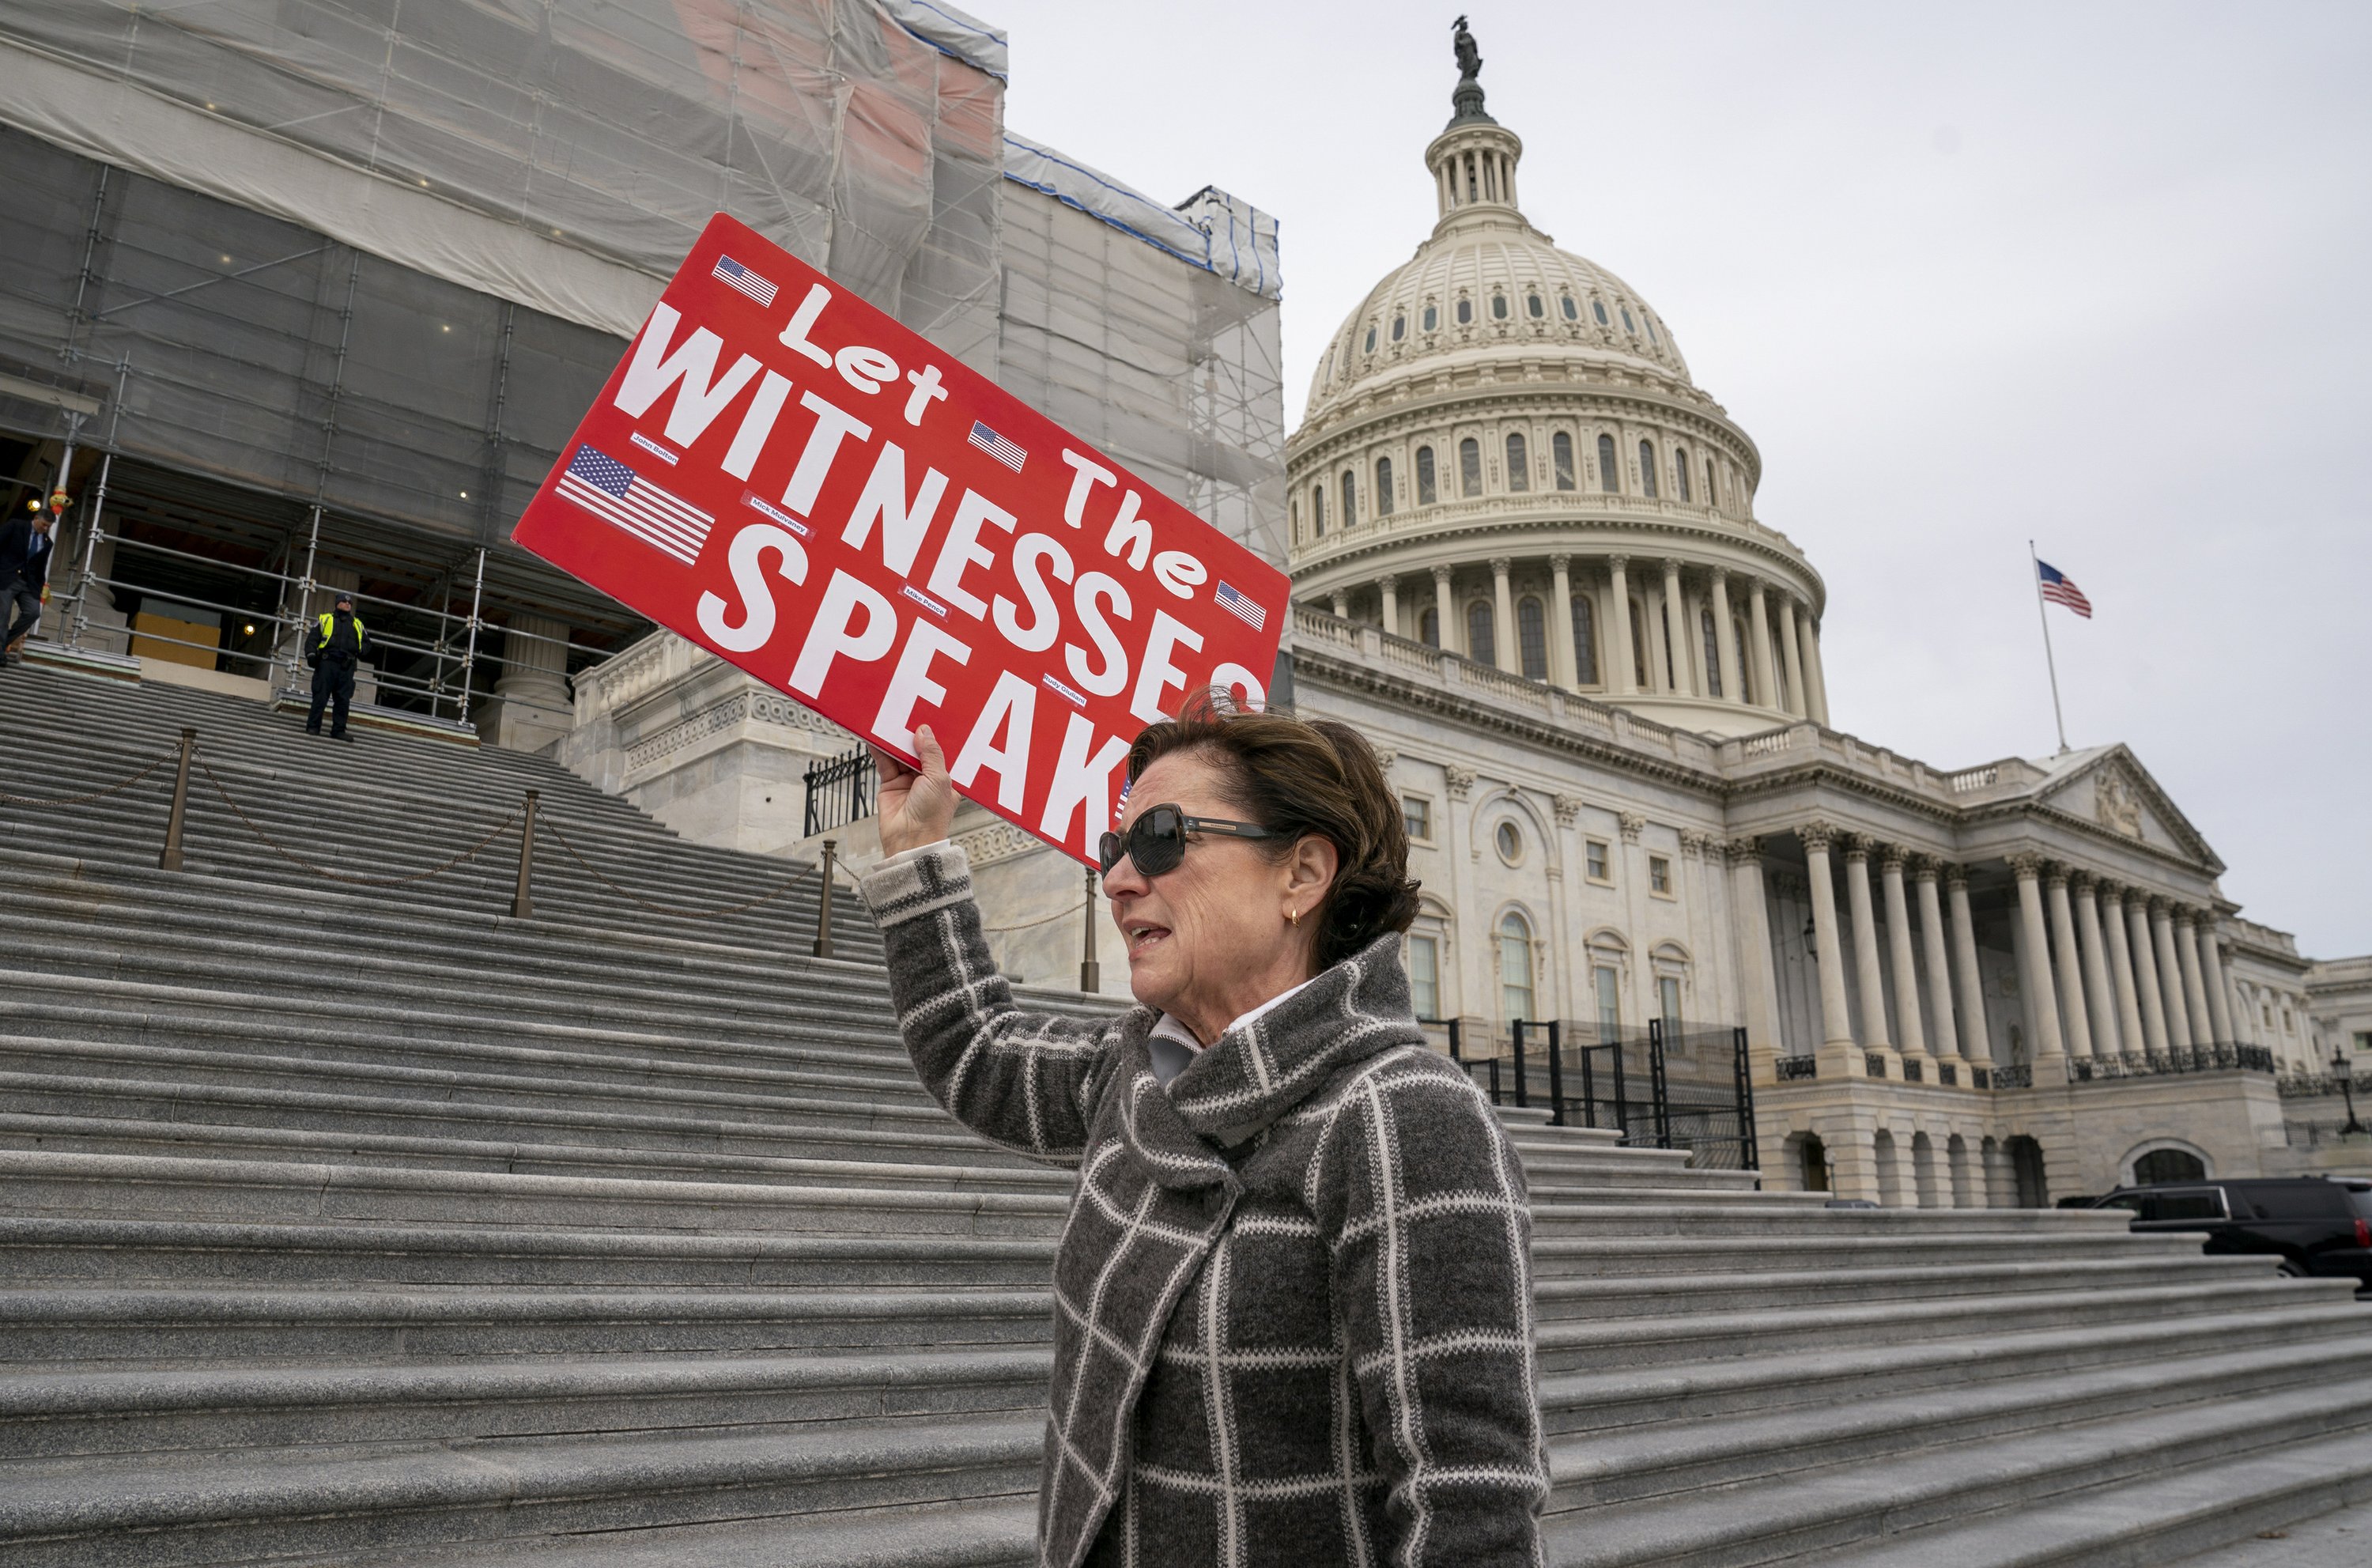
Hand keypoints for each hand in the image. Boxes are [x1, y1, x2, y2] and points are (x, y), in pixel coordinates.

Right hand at [873, 725, 957, 855]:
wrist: (909, 841)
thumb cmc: (932, 816)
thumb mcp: (939, 779)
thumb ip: (931, 754)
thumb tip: (924, 731)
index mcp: (945, 778)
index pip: (940, 751)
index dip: (934, 736)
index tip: (928, 717)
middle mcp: (927, 778)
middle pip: (918, 750)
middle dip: (912, 735)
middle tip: (906, 714)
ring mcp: (908, 781)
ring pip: (900, 754)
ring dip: (894, 740)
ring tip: (888, 721)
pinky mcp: (890, 784)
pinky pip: (885, 763)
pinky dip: (879, 750)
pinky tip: (875, 737)